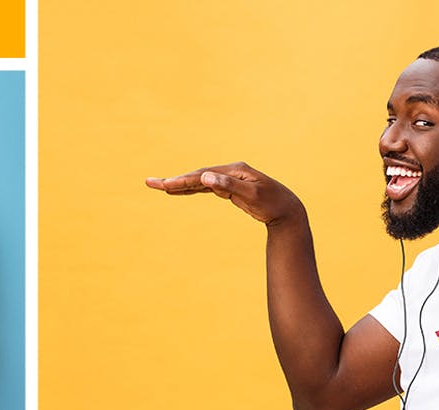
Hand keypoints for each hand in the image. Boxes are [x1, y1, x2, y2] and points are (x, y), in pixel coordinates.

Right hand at [145, 162, 305, 227]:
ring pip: (199, 182)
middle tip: (150, 183)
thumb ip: (229, 186)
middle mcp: (228, 172)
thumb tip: (206, 178)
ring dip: (179, 185)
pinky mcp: (229, 189)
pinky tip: (179, 192)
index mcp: (233, 170)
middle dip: (173, 181)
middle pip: (196, 176)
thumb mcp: (252, 195)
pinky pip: (205, 188)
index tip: (164, 185)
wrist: (287, 210)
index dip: (182, 181)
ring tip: (159, 186)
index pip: (202, 176)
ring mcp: (228, 179)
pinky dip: (191, 190)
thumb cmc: (273, 203)